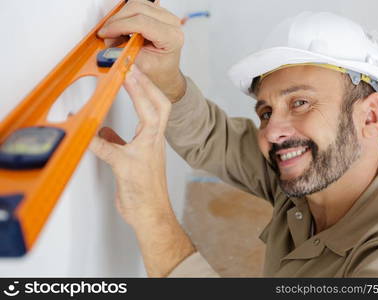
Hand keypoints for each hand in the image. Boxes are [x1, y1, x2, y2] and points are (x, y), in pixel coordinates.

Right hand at [89, 65, 194, 276]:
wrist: (150, 213)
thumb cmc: (145, 194)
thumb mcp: (122, 167)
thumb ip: (104, 148)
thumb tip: (88, 132)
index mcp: (152, 139)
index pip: (149, 106)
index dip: (138, 87)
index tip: (128, 71)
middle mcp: (152, 139)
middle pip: (158, 105)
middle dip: (147, 85)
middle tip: (133, 71)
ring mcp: (145, 147)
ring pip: (149, 117)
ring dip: (140, 100)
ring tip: (126, 86)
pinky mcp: (134, 157)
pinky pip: (128, 136)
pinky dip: (117, 128)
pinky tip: (105, 129)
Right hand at [98, 0, 185, 101]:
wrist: (165, 71)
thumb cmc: (159, 71)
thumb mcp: (143, 67)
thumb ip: (127, 56)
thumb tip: (110, 50)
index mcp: (172, 37)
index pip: (142, 22)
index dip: (120, 26)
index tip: (106, 33)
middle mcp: (171, 23)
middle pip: (137, 8)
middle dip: (117, 21)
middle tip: (107, 36)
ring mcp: (165, 15)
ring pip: (135, 4)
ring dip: (120, 18)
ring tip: (115, 34)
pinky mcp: (156, 12)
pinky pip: (136, 6)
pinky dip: (125, 16)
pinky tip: (122, 29)